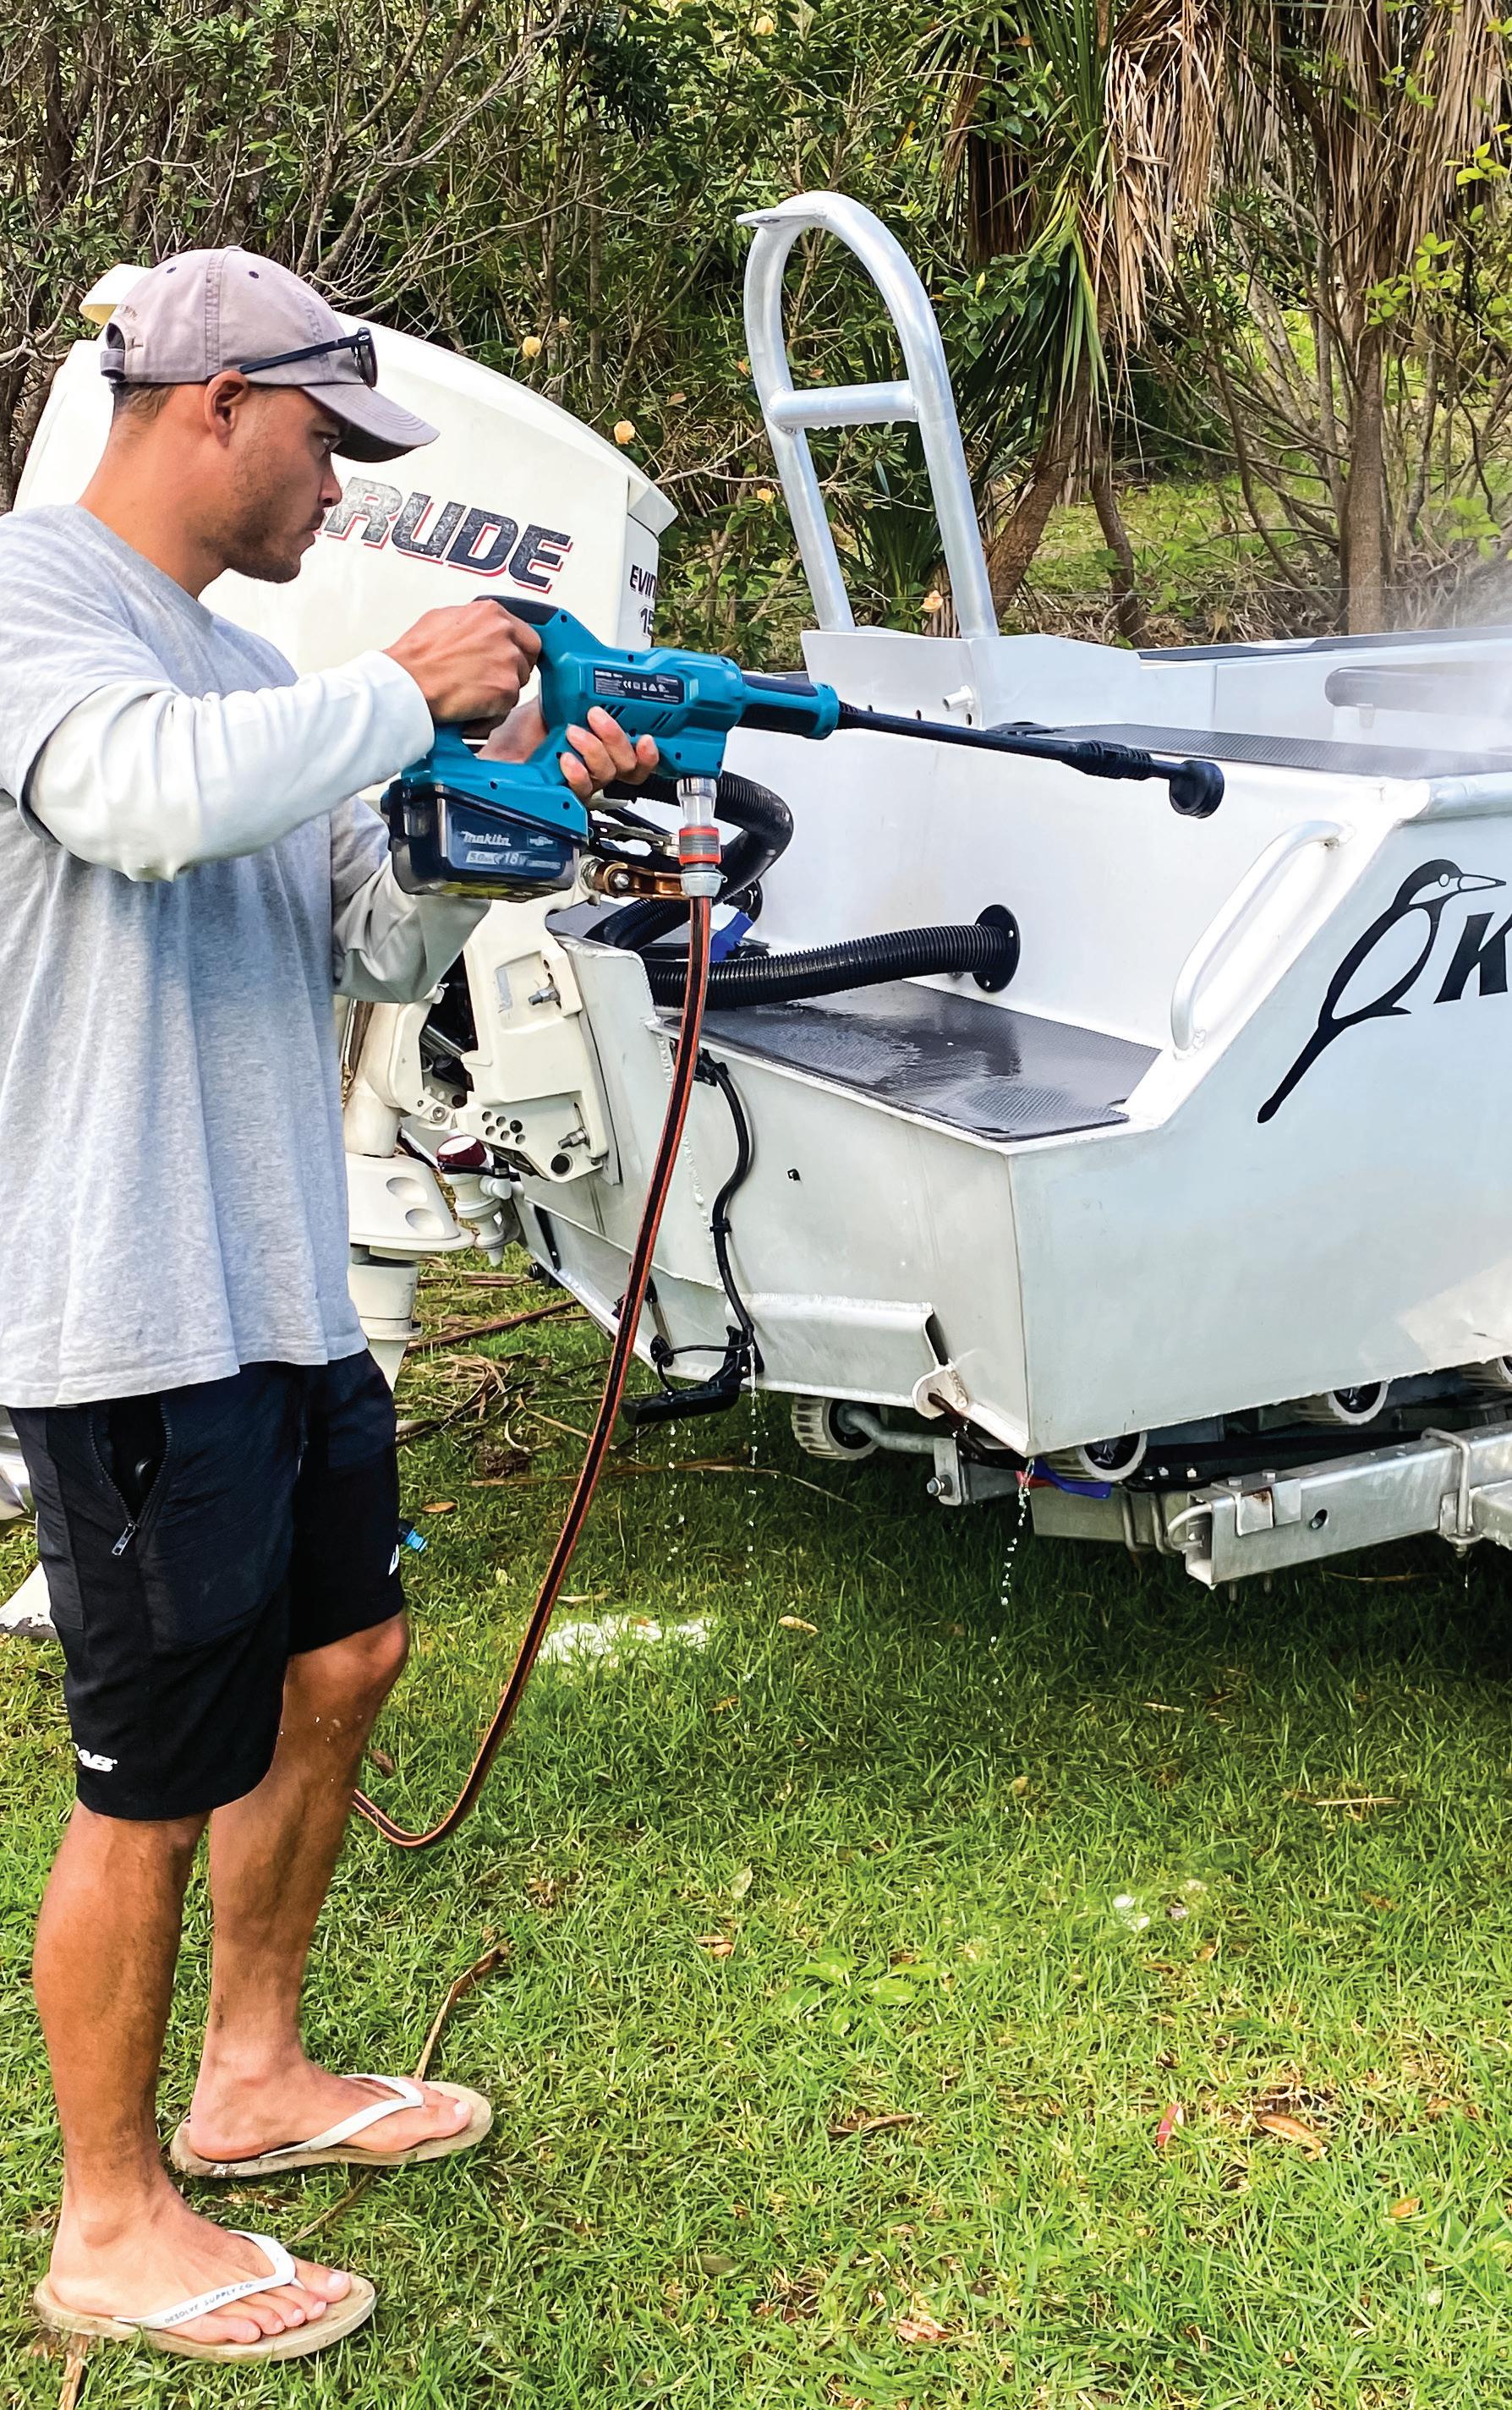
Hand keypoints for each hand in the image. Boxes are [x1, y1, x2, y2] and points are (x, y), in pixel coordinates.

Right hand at [385, 601, 540, 724]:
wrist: (406, 683)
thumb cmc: (415, 657)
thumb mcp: (442, 619)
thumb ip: (471, 623)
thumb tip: (476, 630)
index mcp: (490, 612)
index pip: (524, 633)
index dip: (515, 651)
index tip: (506, 661)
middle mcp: (504, 632)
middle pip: (526, 659)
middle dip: (512, 672)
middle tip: (490, 683)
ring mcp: (508, 661)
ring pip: (517, 684)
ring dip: (499, 695)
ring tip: (470, 698)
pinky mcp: (506, 689)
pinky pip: (506, 708)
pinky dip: (489, 716)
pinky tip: (468, 713)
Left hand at [480, 701, 659, 801]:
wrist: (492, 757)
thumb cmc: (515, 739)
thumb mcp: (550, 705)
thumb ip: (573, 694)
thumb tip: (584, 665)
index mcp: (597, 748)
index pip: (636, 757)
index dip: (649, 751)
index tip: (647, 737)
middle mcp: (592, 768)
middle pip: (629, 766)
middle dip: (617, 739)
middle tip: (596, 717)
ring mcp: (579, 784)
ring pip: (608, 775)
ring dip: (594, 750)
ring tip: (572, 733)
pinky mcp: (562, 796)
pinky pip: (583, 790)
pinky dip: (577, 772)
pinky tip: (565, 759)